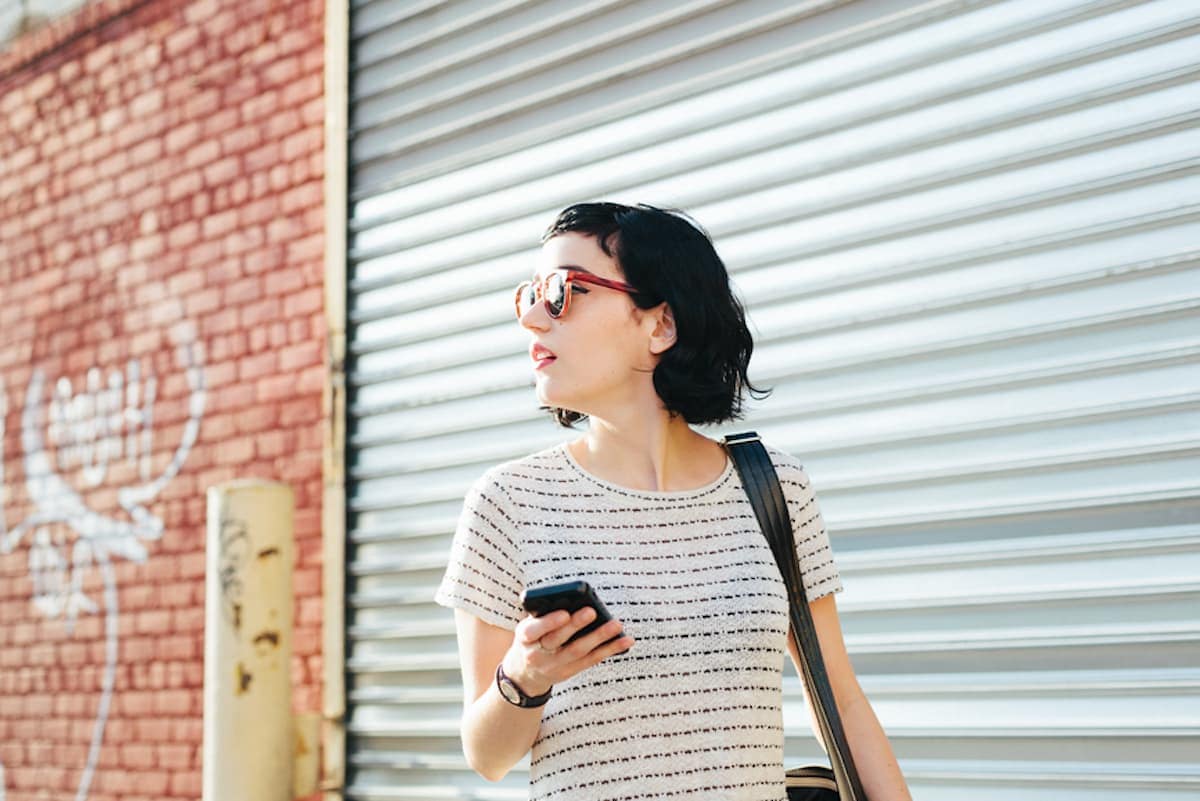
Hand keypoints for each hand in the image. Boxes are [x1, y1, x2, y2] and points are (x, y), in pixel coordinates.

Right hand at [502, 607, 633, 696]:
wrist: (524, 675)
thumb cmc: (531, 639)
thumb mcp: (528, 627)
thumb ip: (544, 615)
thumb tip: (572, 599)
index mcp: (525, 638)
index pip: (534, 630)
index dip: (549, 623)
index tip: (565, 613)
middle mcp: (538, 654)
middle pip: (559, 640)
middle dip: (576, 625)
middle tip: (592, 611)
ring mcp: (555, 666)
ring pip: (579, 651)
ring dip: (600, 638)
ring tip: (616, 624)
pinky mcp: (570, 672)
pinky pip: (592, 660)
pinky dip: (610, 649)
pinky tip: (625, 640)